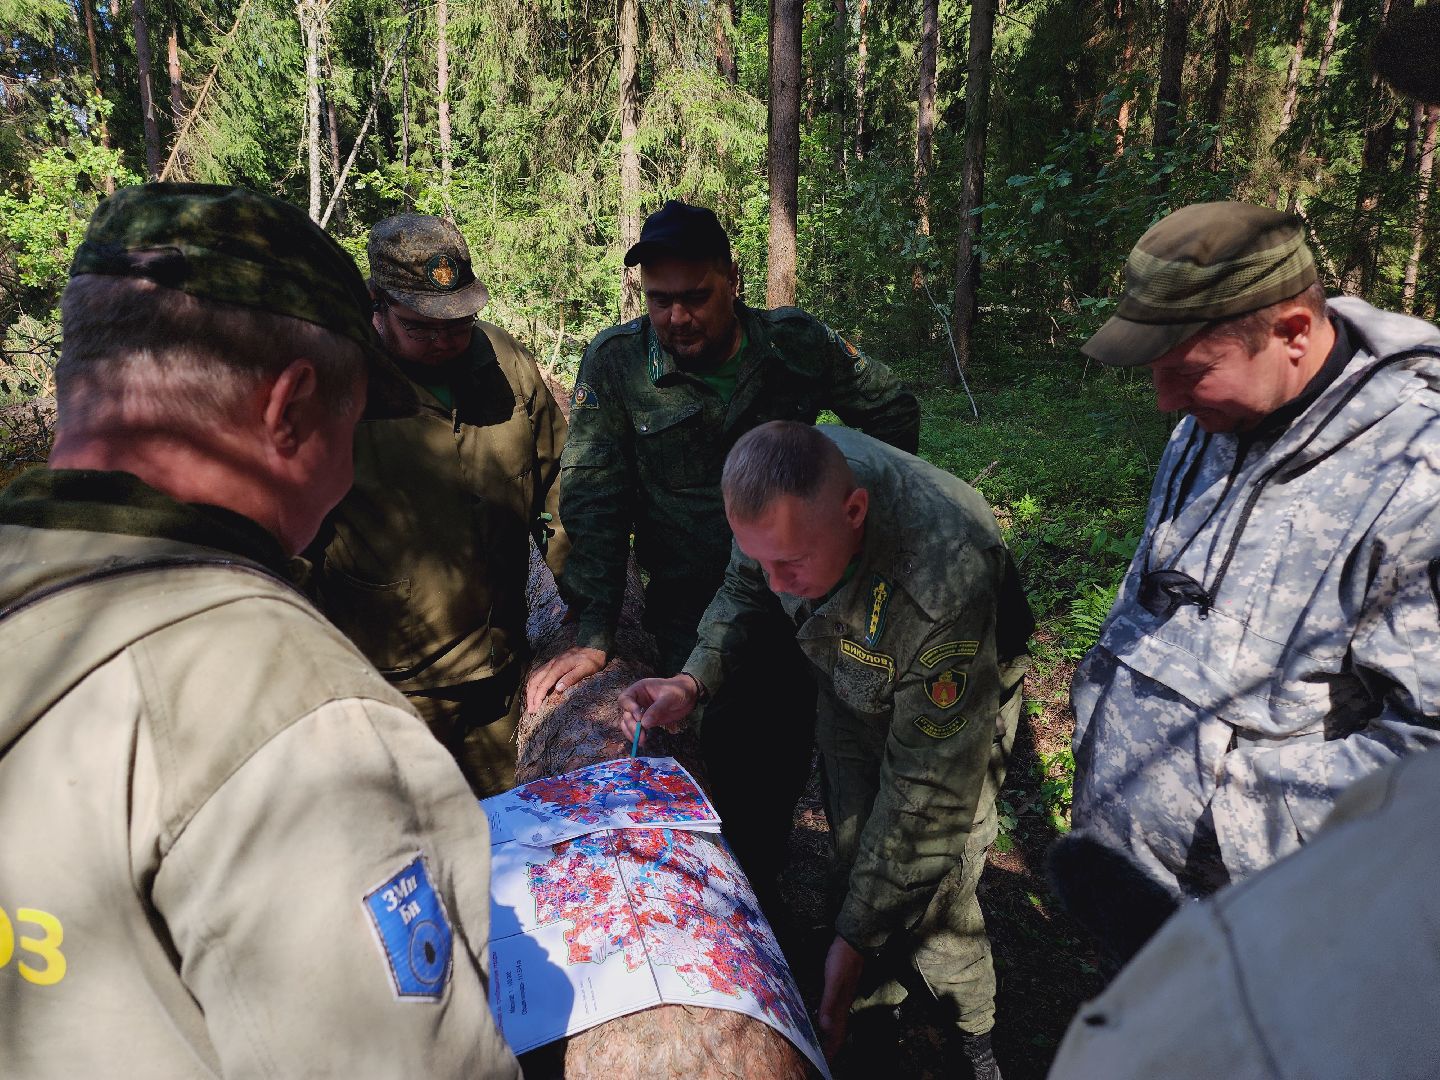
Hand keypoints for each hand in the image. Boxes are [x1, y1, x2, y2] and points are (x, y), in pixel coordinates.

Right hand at [525, 646, 605, 712]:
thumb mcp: (585, 670)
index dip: (538, 697)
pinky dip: (533, 683)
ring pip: (534, 676)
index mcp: (558, 667)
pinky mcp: (552, 663)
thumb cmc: (591, 660)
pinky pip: (537, 673)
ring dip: (530, 690)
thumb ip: (571, 678)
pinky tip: (533, 690)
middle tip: (530, 710)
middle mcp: (551, 664)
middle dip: (531, 696)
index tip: (535, 709)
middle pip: (535, 681)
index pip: (544, 684)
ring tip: (530, 703)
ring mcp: (551, 663)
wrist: (593, 646)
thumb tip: (558, 689)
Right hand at [617, 675, 700, 748]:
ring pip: (627, 723)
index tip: (639, 718)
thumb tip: (644, 724)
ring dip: (631, 732)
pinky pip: (636, 729)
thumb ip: (657, 709)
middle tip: (639, 734)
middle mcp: (637, 700)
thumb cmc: (679, 690)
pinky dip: (636, 735)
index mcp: (639, 689)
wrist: (689, 696)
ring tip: (640, 740)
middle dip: (631, 724)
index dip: (630, 709)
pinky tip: (642, 741)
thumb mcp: (669, 697)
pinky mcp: (646, 721)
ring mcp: (641, 711)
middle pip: (625, 713)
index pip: (625, 698)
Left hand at [818, 934, 864, 1061]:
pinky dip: (828, 1021)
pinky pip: (833, 1012)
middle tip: (821, 1061)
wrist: (853, 941)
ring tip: (821, 1046)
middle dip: (830, 1048)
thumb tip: (824, 1027)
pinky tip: (822, 1020)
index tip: (823, 1066)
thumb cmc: (842, 959)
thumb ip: (829, 1002)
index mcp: (842, 1006)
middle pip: (838, 1033)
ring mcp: (843, 997)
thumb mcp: (833, 980)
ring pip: (837, 1023)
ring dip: (829, 1036)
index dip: (831, 1051)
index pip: (837, 1035)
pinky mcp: (840, 990)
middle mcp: (844, 1005)